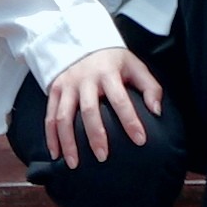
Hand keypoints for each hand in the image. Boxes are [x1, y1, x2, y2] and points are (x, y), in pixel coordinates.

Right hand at [38, 41, 163, 169]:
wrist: (83, 42)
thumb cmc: (113, 61)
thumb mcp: (135, 66)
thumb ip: (150, 87)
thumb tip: (157, 111)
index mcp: (108, 73)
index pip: (120, 100)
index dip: (130, 120)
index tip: (140, 140)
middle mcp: (85, 79)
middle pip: (89, 111)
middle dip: (95, 135)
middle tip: (103, 157)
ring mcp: (67, 85)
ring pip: (63, 116)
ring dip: (67, 142)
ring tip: (74, 164)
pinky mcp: (55, 90)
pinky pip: (49, 116)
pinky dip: (50, 137)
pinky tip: (55, 154)